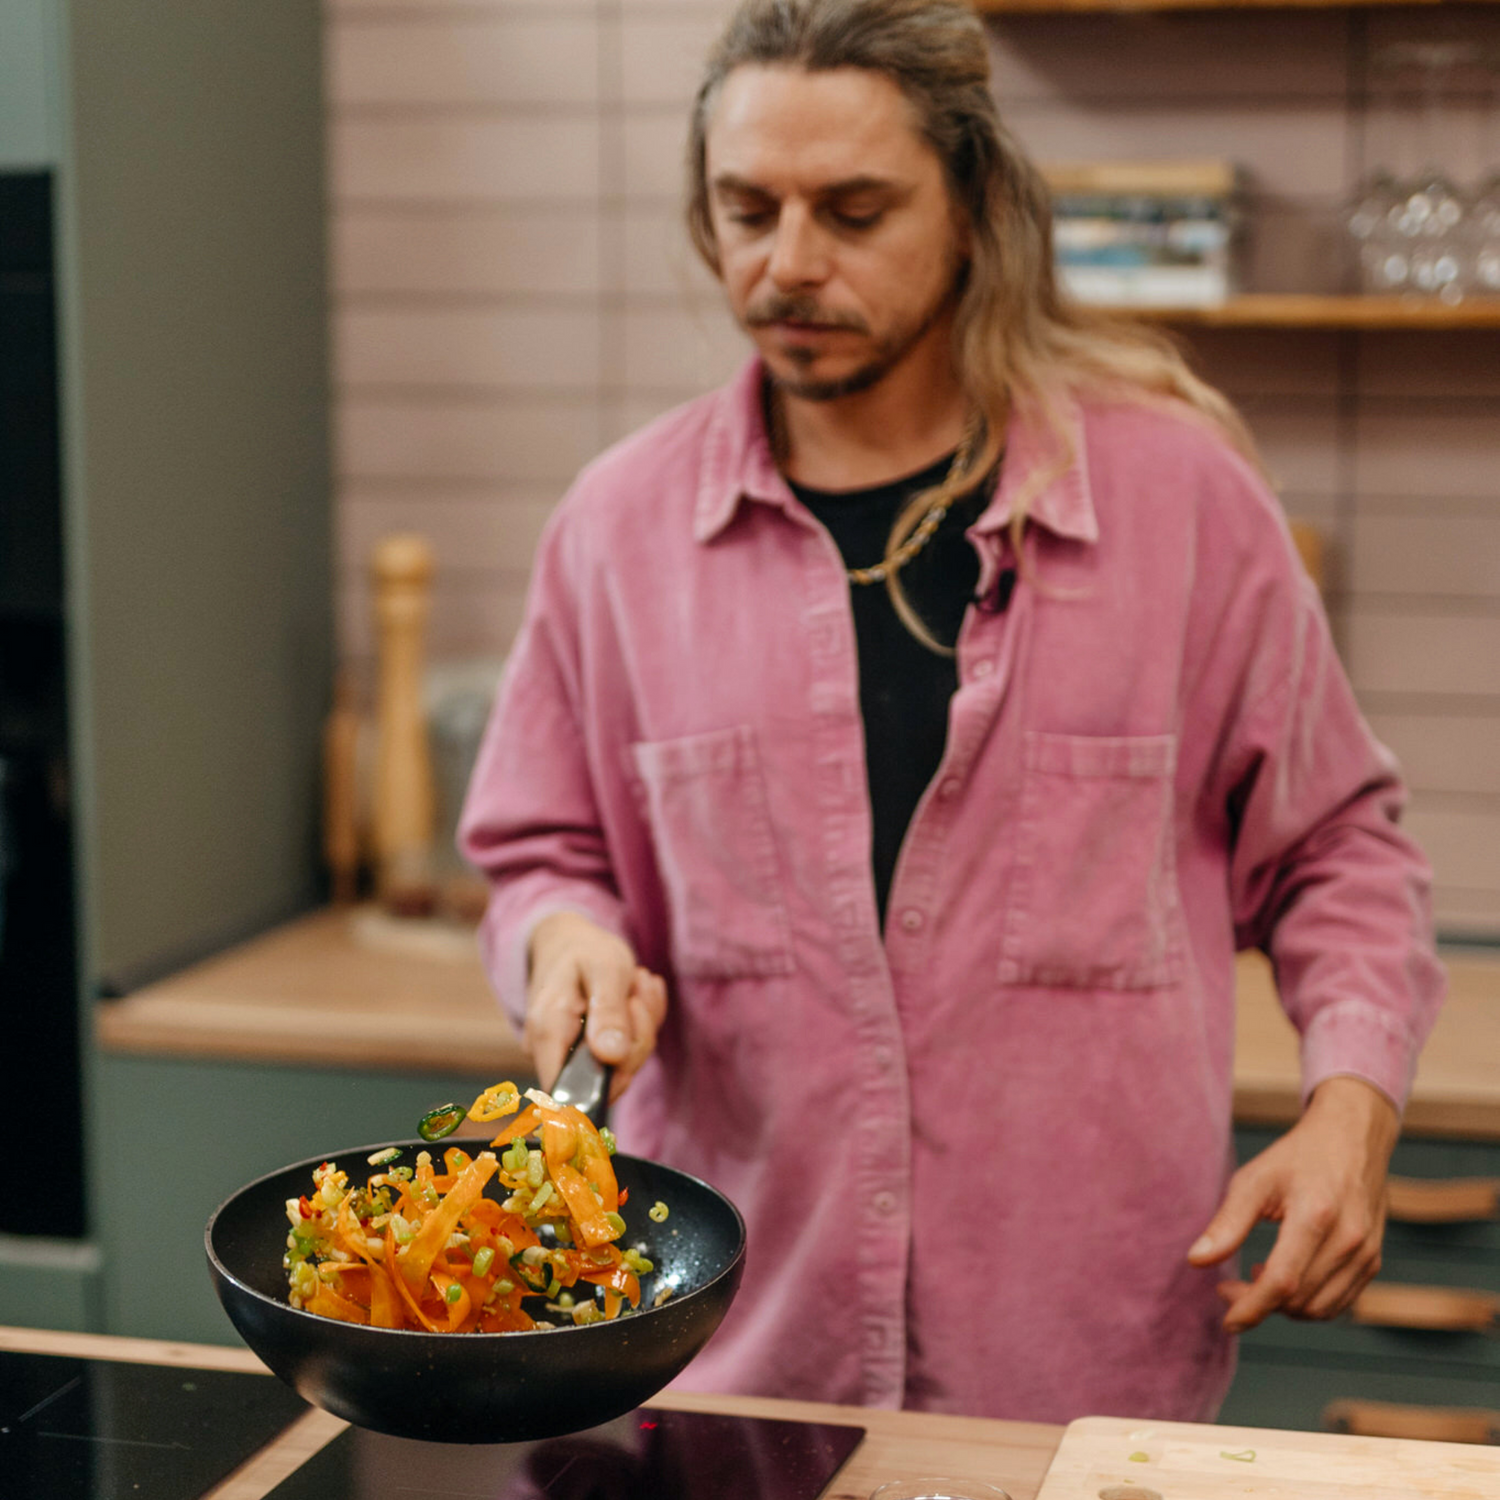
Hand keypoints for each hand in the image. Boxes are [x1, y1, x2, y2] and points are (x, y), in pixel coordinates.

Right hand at [525, 912, 667, 1102]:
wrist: (568, 941)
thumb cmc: (584, 950)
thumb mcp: (605, 968)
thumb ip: (609, 1012)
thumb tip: (612, 1057)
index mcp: (548, 1031)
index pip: (567, 1095)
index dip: (609, 1081)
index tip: (629, 1039)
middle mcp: (550, 1052)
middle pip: (607, 1080)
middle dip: (636, 1037)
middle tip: (636, 994)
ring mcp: (568, 1056)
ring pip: (621, 1067)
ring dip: (641, 1026)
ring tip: (635, 984)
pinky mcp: (587, 1055)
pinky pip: (624, 1056)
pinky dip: (639, 1026)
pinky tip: (635, 996)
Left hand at [1187, 1076, 1399, 1332]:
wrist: (1351, 1139)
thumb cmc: (1296, 1157)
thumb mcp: (1254, 1179)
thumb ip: (1227, 1223)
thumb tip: (1195, 1261)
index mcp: (1316, 1216)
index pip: (1282, 1282)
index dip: (1251, 1307)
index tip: (1226, 1319)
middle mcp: (1348, 1240)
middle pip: (1298, 1300)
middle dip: (1259, 1304)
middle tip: (1230, 1285)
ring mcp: (1366, 1253)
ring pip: (1320, 1309)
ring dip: (1283, 1307)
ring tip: (1257, 1276)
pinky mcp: (1373, 1260)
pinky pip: (1339, 1302)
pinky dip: (1308, 1303)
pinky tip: (1286, 1278)